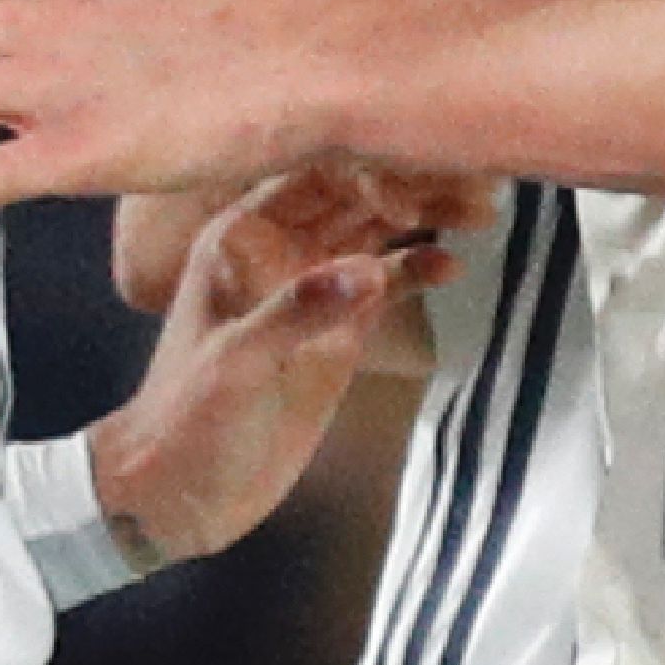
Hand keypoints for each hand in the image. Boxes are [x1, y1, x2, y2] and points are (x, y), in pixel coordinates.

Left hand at [86, 161, 488, 564]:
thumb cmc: (187, 419)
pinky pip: (387, 283)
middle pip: (357, 192)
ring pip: (380, 230)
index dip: (367, 172)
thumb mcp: (235, 363)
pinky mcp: (341, 328)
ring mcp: (315, 287)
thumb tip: (369, 270)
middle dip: (412, 183)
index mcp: (243, 236)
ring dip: (427, 218)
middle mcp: (282, 246)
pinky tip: (452, 268)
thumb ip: (297, 312)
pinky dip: (418, 270)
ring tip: (483, 212)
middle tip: (476, 182)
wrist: (181, 492)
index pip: (314, 174)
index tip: (414, 196)